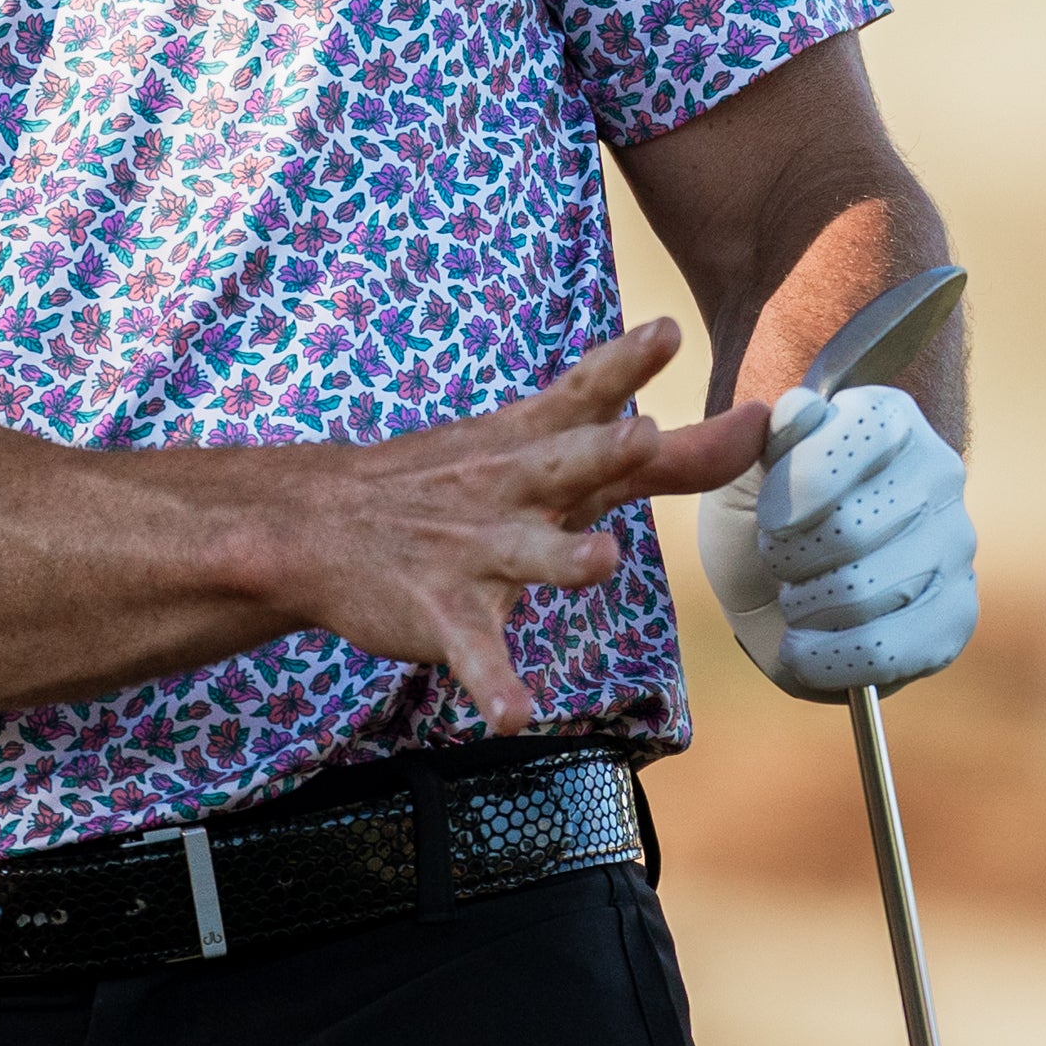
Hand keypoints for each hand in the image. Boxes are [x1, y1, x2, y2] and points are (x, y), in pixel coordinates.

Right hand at [297, 319, 767, 733]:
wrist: (319, 521)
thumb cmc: (448, 483)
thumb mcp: (524, 449)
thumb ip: (627, 451)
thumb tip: (726, 429)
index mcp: (527, 446)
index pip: (582, 394)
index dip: (626, 363)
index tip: (668, 331)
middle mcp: (508, 489)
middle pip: (566, 465)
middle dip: (605, 451)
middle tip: (643, 434)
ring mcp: (474, 551)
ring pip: (528, 556)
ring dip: (564, 558)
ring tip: (599, 560)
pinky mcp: (444, 613)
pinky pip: (477, 656)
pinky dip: (496, 686)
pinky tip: (516, 714)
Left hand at [699, 384, 976, 700]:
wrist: (770, 576)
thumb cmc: (758, 509)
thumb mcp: (742, 461)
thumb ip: (765, 433)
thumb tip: (801, 412)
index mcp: (887, 417)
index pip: (855, 440)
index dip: (798, 485)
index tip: (768, 513)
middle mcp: (937, 474)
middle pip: (851, 528)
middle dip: (787, 555)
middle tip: (775, 558)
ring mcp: (954, 546)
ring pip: (865, 593)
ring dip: (803, 605)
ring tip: (795, 595)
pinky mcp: (955, 617)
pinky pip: (888, 651)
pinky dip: (827, 657)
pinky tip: (806, 645)